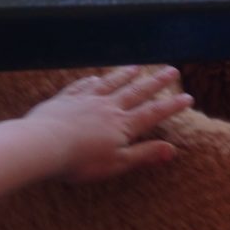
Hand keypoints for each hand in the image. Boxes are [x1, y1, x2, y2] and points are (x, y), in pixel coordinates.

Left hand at [23, 66, 193, 182]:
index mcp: (124, 125)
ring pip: (111, 84)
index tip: (188, 97)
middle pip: (137, 91)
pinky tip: (95, 78)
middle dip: (156, 81)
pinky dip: (91, 81)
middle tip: (172, 70)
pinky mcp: (66, 99)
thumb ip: (144, 154)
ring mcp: (87, 100)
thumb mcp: (117, 163)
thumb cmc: (80, 160)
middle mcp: (109, 107)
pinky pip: (82, 87)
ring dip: (125, 75)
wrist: (42, 145)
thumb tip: (172, 150)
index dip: (172, 105)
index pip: (154, 112)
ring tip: (137, 67)